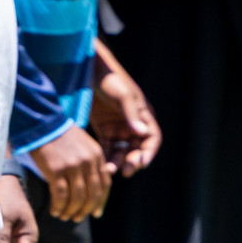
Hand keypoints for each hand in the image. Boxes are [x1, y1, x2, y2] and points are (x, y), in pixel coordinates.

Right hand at [30, 125, 112, 221]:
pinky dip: (59, 206)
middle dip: (86, 209)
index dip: (100, 201)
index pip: (104, 184)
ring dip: (71, 211)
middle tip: (78, 217)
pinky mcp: (56, 169)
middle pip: (92, 194)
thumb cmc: (59, 132)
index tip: (95, 212)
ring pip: (77, 198)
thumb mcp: (82, 143)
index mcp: (97, 154)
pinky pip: (60, 195)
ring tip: (64, 216)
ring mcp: (73, 166)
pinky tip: (55, 211)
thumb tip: (100, 179)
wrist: (41, 120)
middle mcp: (88, 161)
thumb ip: (91, 161)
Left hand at [90, 63, 161, 177]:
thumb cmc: (111, 80)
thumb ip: (132, 114)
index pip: (151, 139)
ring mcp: (118, 128)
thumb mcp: (123, 95)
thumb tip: (141, 132)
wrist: (90, 71)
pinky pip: (107, 147)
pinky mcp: (104, 129)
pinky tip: (101, 165)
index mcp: (143, 116)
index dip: (149, 152)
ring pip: (121, 151)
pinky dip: (105, 157)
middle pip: (136, 149)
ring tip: (109, 170)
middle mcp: (133, 125)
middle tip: (125, 171)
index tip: (142, 163)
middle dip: (132, 161)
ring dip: (118, 162)